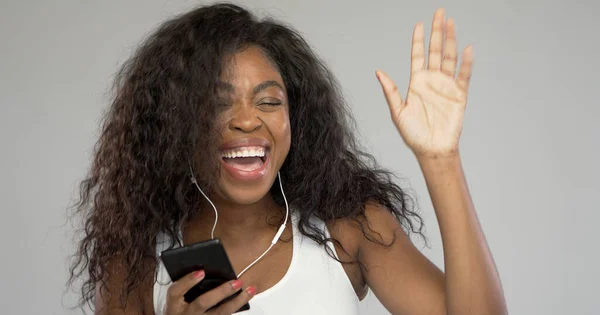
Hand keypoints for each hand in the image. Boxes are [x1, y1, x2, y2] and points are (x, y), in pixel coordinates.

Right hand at [165, 270, 255, 314]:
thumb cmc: (180, 309)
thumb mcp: (178, 298)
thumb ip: (187, 285)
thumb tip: (206, 267)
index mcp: (173, 304)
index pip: (176, 291)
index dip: (188, 281)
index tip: (201, 271)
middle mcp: (185, 314)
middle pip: (202, 303)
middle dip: (221, 292)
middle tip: (236, 281)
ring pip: (220, 313)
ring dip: (237, 301)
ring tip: (250, 289)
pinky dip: (237, 307)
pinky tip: (246, 297)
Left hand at [376, 8, 472, 157]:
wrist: (431, 150)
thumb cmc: (413, 134)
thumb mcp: (397, 112)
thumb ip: (390, 91)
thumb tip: (378, 72)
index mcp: (416, 82)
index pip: (418, 55)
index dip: (418, 40)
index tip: (420, 24)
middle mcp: (432, 80)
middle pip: (435, 50)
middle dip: (437, 32)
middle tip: (440, 13)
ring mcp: (446, 86)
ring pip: (449, 58)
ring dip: (451, 40)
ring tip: (451, 23)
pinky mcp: (459, 95)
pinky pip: (464, 75)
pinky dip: (466, 62)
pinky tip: (466, 48)